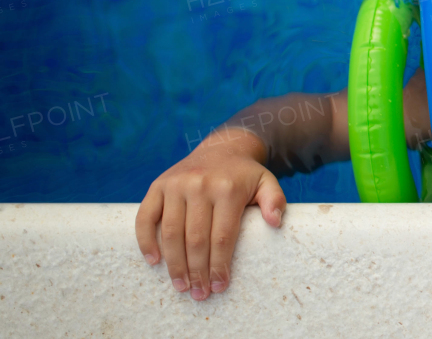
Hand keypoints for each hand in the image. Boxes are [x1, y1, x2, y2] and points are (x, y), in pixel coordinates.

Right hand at [135, 128, 286, 299]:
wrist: (222, 147)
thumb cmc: (244, 175)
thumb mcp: (266, 182)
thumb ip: (275, 200)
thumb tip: (275, 222)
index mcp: (227, 188)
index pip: (222, 237)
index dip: (219, 265)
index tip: (219, 286)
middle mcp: (199, 185)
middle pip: (195, 239)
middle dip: (197, 271)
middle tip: (199, 294)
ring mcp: (175, 185)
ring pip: (171, 233)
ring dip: (174, 264)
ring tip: (181, 286)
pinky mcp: (158, 185)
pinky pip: (145, 218)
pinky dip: (145, 241)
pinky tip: (154, 262)